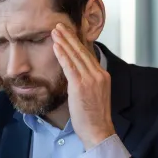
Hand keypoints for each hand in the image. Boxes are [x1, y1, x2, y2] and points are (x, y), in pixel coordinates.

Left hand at [51, 23, 114, 149]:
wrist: (99, 131)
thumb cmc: (93, 117)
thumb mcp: (94, 95)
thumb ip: (87, 83)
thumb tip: (76, 76)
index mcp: (102, 76)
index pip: (88, 54)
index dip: (77, 42)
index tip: (69, 33)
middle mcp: (98, 75)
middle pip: (82, 51)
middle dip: (69, 37)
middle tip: (59, 26)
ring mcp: (90, 80)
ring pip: (75, 56)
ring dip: (64, 42)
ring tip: (55, 31)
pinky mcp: (80, 86)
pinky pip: (70, 67)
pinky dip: (62, 55)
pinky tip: (56, 46)